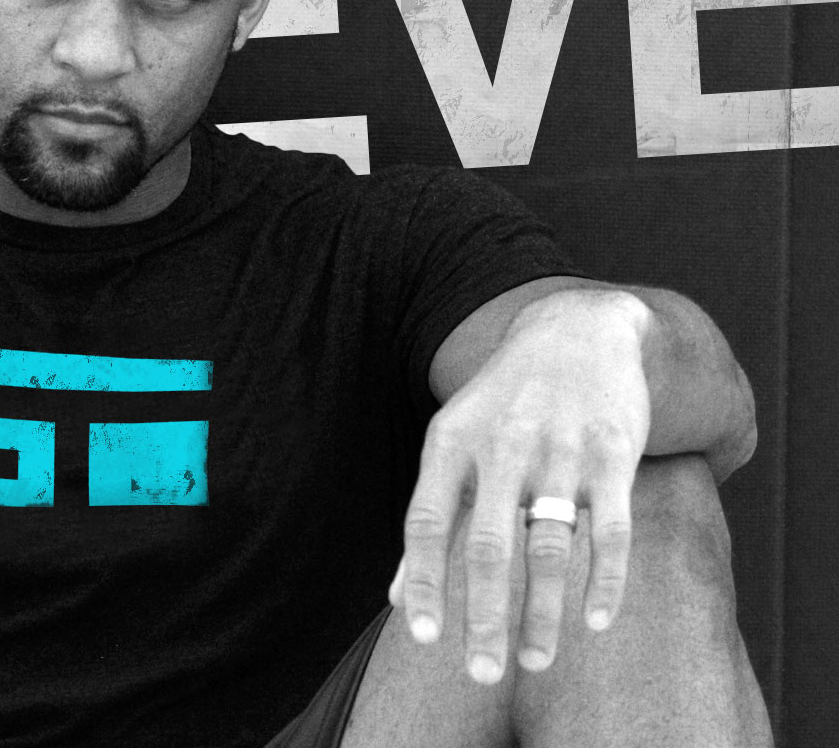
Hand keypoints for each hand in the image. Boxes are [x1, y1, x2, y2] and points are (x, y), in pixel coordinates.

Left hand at [389, 289, 651, 682]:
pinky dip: (604, 581)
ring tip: (536, 662)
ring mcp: (559, 451)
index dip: (421, 580)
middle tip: (482, 675)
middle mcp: (502, 446)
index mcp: (451, 442)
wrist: (578, 332)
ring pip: (549, 546)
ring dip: (543, 613)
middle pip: (488, 545)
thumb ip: (432, 516)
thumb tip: (394, 595)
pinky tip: (594, 621)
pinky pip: (610, 530)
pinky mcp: (613, 455)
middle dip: (484, 616)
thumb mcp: (453, 441)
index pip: (426, 522)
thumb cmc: (505, 401)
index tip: (421, 638)